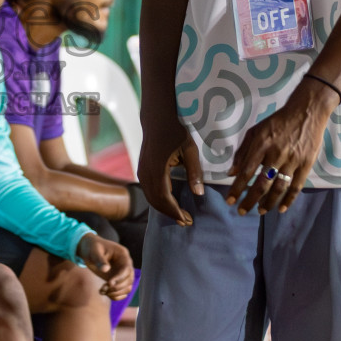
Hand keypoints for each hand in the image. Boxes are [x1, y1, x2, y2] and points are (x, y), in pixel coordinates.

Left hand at [76, 233, 133, 299]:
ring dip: (116, 293)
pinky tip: (104, 293)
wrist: (89, 249)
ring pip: (127, 287)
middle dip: (117, 287)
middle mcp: (125, 265)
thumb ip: (99, 259)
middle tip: (103, 289)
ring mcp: (122, 273)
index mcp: (122, 255)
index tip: (109, 283)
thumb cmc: (92, 247)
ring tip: (102, 291)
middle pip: (129, 280)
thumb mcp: (94, 251)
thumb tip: (106, 269)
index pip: (127, 269)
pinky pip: (122, 291)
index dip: (120, 278)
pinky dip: (115, 296)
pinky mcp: (117, 280)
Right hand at [137, 111, 202, 226]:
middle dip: (170, 214)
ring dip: (164, 208)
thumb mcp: (190, 150)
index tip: (188, 220)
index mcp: (157, 170)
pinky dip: (158, 200)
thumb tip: (199, 194)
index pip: (165, 199)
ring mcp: (142, 171)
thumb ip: (194, 172)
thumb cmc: (175, 132)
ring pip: (150, 197)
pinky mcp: (142, 169)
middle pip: (156, 201)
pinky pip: (148, 190)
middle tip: (186, 222)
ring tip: (179, 215)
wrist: (157, 118)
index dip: (175, 212)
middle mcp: (146, 173)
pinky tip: (169, 202)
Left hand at [225, 80, 335, 214]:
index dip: (237, 188)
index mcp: (261, 144)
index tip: (229, 201)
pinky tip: (281, 208)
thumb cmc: (277, 122)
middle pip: (261, 184)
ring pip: (278, 188)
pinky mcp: (306, 164)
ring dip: (268, 203)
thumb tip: (231, 173)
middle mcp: (276, 154)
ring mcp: (292, 160)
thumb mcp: (256, 131)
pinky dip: (289, 200)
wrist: (306, 112)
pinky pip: (296, 186)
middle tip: (242, 211)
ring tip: (260, 211)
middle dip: (250, 200)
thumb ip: (242, 151)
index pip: (246, 171)